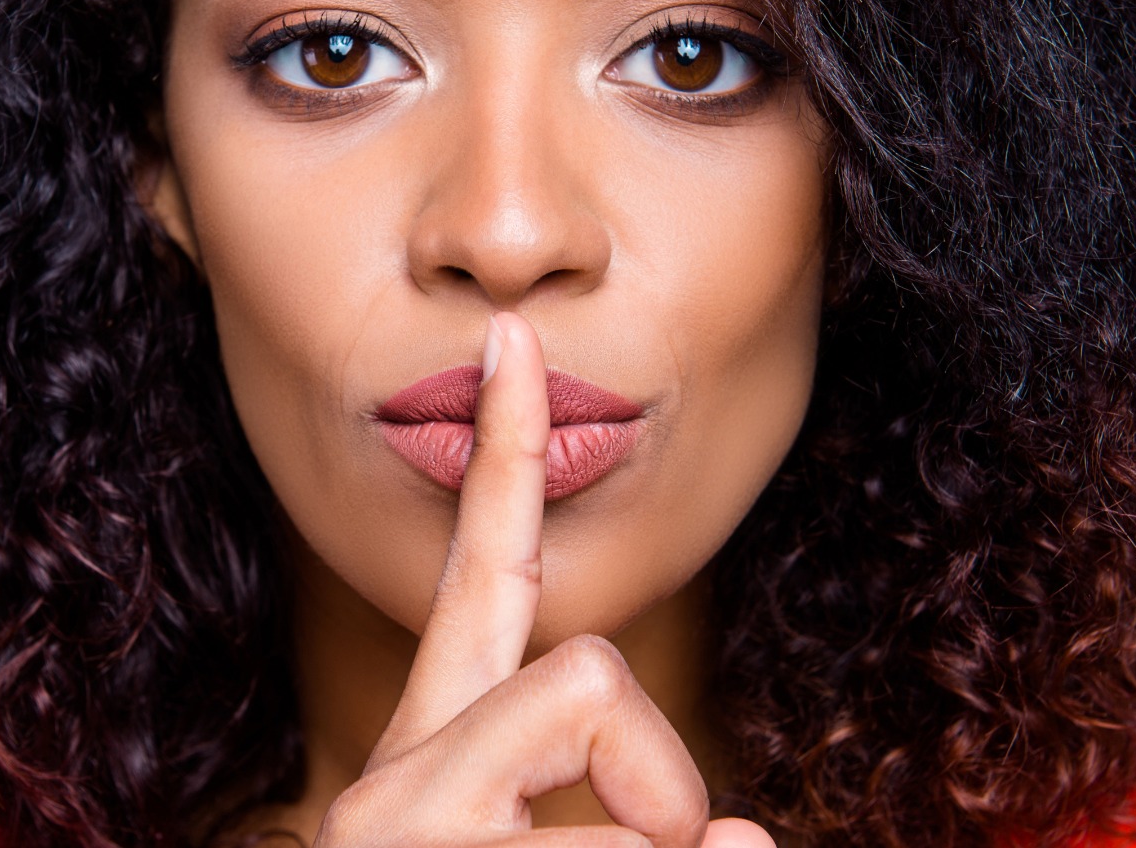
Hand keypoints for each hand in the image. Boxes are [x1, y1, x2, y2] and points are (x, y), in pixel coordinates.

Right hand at [314, 312, 774, 847]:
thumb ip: (645, 817)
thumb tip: (743, 835)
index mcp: (429, 761)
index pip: (478, 586)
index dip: (503, 455)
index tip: (513, 338)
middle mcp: (391, 782)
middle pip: (586, 671)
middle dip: (659, 774)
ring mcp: (398, 825)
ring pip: (624, 760)